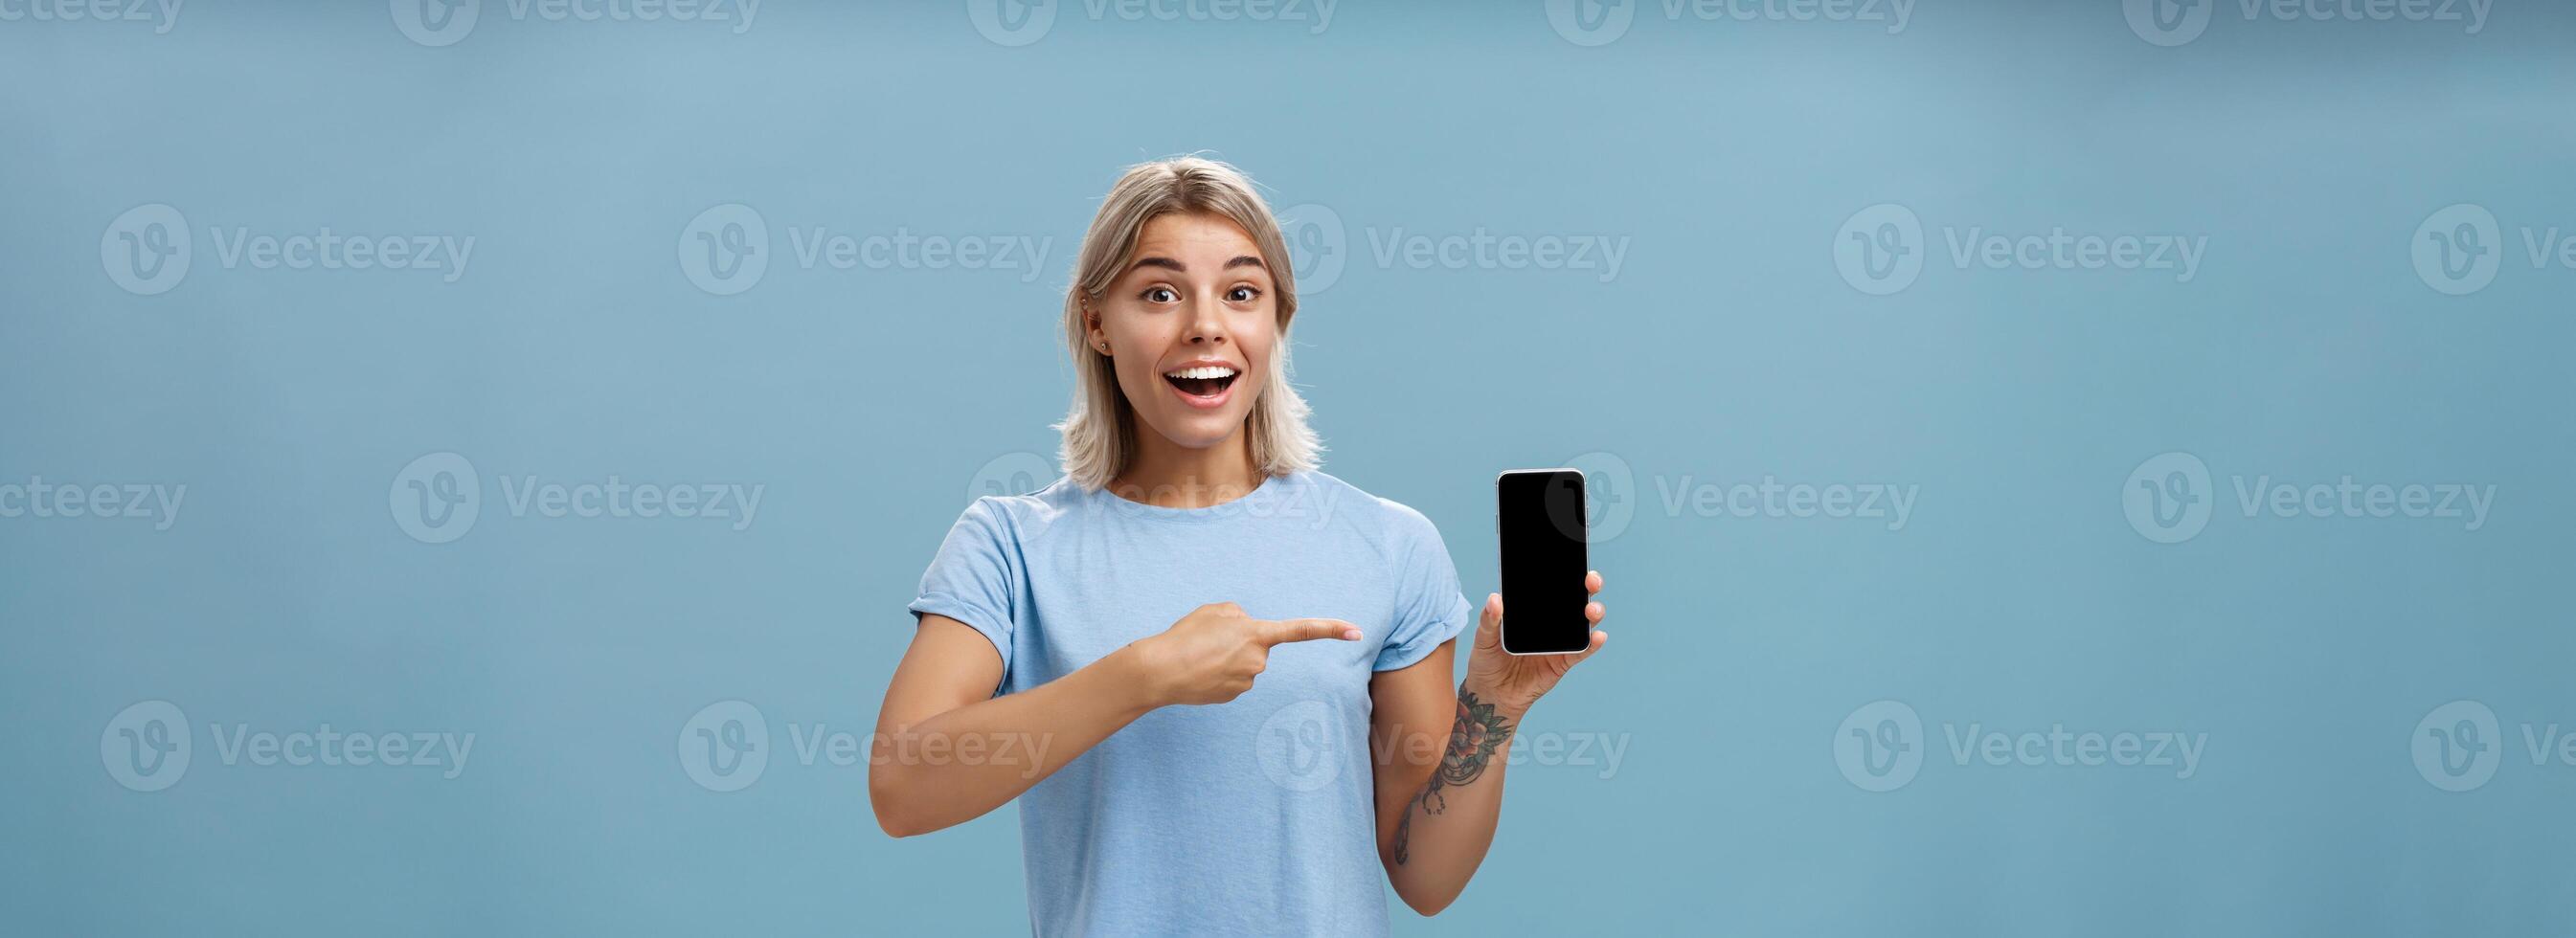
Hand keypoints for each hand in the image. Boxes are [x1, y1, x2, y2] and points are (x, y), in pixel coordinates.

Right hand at [1122, 602, 1361, 706]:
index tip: (1357, 632)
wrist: (1161, 670)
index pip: (1301, 630)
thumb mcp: (1215, 610)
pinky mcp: (1234, 695)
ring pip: (1243, 662)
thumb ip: (1240, 616)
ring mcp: (1247, 681)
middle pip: (1257, 646)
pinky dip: (1218, 673)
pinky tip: (1200, 671)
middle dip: (1238, 641)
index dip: (1331, 629)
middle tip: (1207, 640)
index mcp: (1257, 633)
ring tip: (1199, 655)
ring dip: (1225, 657)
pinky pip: (1232, 678)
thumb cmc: (1186, 635)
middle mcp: (1259, 660)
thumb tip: (1248, 633)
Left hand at [1461, 571, 1607, 718]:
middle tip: (1590, 581)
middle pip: (1575, 599)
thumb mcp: (1483, 638)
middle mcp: (1550, 622)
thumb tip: (1495, 599)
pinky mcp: (1563, 662)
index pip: (1552, 587)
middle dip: (1588, 586)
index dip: (1565, 572)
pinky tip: (1597, 637)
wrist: (1491, 695)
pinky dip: (1591, 644)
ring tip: (1591, 611)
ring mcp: (1558, 641)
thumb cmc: (1486, 662)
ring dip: (1593, 613)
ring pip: (1583, 622)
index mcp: (1532, 611)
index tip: (1572, 560)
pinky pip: (1581, 651)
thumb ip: (1489, 620)